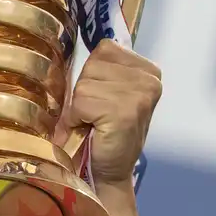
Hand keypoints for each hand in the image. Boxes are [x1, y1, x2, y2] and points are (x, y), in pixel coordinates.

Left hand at [59, 39, 161, 185]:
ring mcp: (139, 94)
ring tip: (94, 123)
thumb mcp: (108, 92)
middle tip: (96, 115)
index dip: (93, 75)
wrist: (108, 173)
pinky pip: (81, 101)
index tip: (103, 99)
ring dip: (80, 106)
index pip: (104, 49)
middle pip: (93, 64)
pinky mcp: (124, 111)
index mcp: (148, 69)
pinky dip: (78, 117)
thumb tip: (66, 42)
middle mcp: (149, 78)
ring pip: (84, 83)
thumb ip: (102, 70)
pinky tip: (93, 130)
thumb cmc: (104, 132)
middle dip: (85, 91)